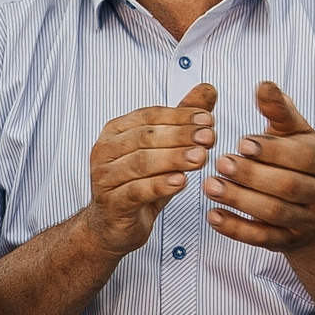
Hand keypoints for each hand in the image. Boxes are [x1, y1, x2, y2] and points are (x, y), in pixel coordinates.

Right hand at [77, 83, 216, 257]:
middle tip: (209, 137)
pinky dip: (160, 185)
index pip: (149, 116)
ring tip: (200, 158)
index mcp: (115, 131)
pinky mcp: (112, 204)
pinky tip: (181, 182)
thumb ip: (183, 120)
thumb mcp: (163, 151)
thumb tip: (208, 88)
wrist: (112, 226)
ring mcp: (105, 178)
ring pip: (141, 163)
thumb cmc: (139, 184)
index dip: (179, 116)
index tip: (208, 119)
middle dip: (180, 135)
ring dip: (173, 159)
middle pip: (145, 137)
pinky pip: (137, 191)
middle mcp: (105, 151)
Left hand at [203, 81, 314, 252]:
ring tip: (208, 185)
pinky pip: (262, 238)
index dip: (273, 150)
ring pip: (275, 213)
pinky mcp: (288, 241)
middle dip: (253, 175)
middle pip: (289, 187)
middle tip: (220, 162)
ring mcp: (307, 220)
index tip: (241, 141)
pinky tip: (212, 215)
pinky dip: (236, 229)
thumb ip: (279, 111)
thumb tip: (263, 84)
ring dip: (240, 200)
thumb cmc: (298, 159)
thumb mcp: (294, 132)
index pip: (305, 157)